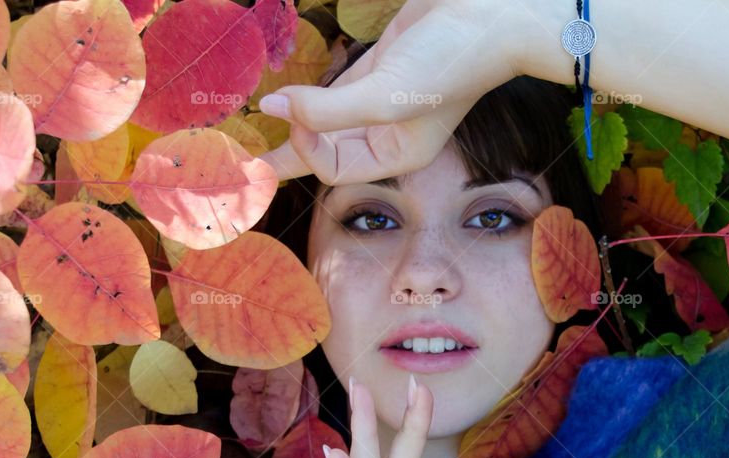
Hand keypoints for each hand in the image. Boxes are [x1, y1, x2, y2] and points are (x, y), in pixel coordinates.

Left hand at [258, 0, 573, 184]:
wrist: (488, 17)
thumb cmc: (447, 65)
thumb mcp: (386, 96)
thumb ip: (328, 109)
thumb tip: (273, 108)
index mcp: (394, 156)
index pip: (332, 165)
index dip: (306, 143)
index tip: (296, 111)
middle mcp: (385, 138)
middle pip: (323, 153)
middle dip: (286, 155)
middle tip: (240, 170)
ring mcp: (378, 103)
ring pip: (324, 124)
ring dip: (293, 126)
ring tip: (253, 147)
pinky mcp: (375, 72)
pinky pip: (332, 94)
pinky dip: (309, 98)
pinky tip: (286, 101)